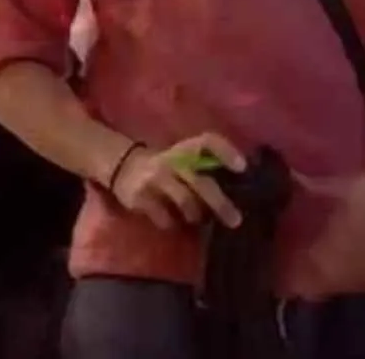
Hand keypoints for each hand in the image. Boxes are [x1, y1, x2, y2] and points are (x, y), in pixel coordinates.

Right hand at [109, 134, 245, 231]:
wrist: (121, 165)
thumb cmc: (163, 165)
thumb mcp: (180, 158)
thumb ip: (202, 168)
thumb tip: (236, 189)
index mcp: (183, 148)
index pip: (207, 141)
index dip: (226, 151)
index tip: (243, 167)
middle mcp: (170, 161)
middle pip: (200, 183)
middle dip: (220, 204)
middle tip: (236, 221)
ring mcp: (154, 179)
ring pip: (185, 203)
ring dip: (195, 215)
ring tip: (196, 218)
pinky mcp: (139, 196)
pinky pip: (164, 217)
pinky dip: (172, 222)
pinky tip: (171, 220)